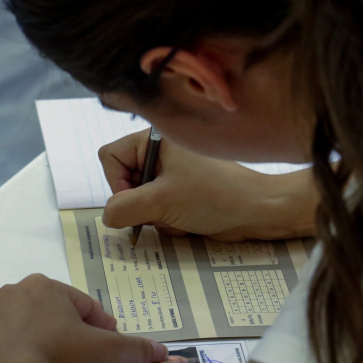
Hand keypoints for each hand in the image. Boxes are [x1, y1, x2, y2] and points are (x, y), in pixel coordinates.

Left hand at [0, 275, 167, 362]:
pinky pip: (8, 350)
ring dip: (45, 344)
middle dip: (71, 332)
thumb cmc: (61, 355)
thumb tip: (161, 352)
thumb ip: (135, 348)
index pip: (82, 304)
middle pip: (53, 314)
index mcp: (43, 286)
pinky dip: (23, 359)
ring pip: (29, 330)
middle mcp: (12, 296)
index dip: (100, 325)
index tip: (110, 342)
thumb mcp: (106, 351)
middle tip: (86, 357)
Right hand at [99, 130, 318, 240]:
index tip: (135, 201)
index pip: (110, 157)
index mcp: (155, 139)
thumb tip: (106, 216)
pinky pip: (157, 210)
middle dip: (140, 203)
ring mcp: (171, 173)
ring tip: (180, 216)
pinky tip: (188, 222)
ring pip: (139, 200)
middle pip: (123, 181)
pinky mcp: (181, 192)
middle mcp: (160, 152)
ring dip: (156, 216)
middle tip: (161, 211)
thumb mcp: (161, 201)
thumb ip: (123, 207)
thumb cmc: (213, 196)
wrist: (256, 211)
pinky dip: (168, 221)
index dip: (116, 183)